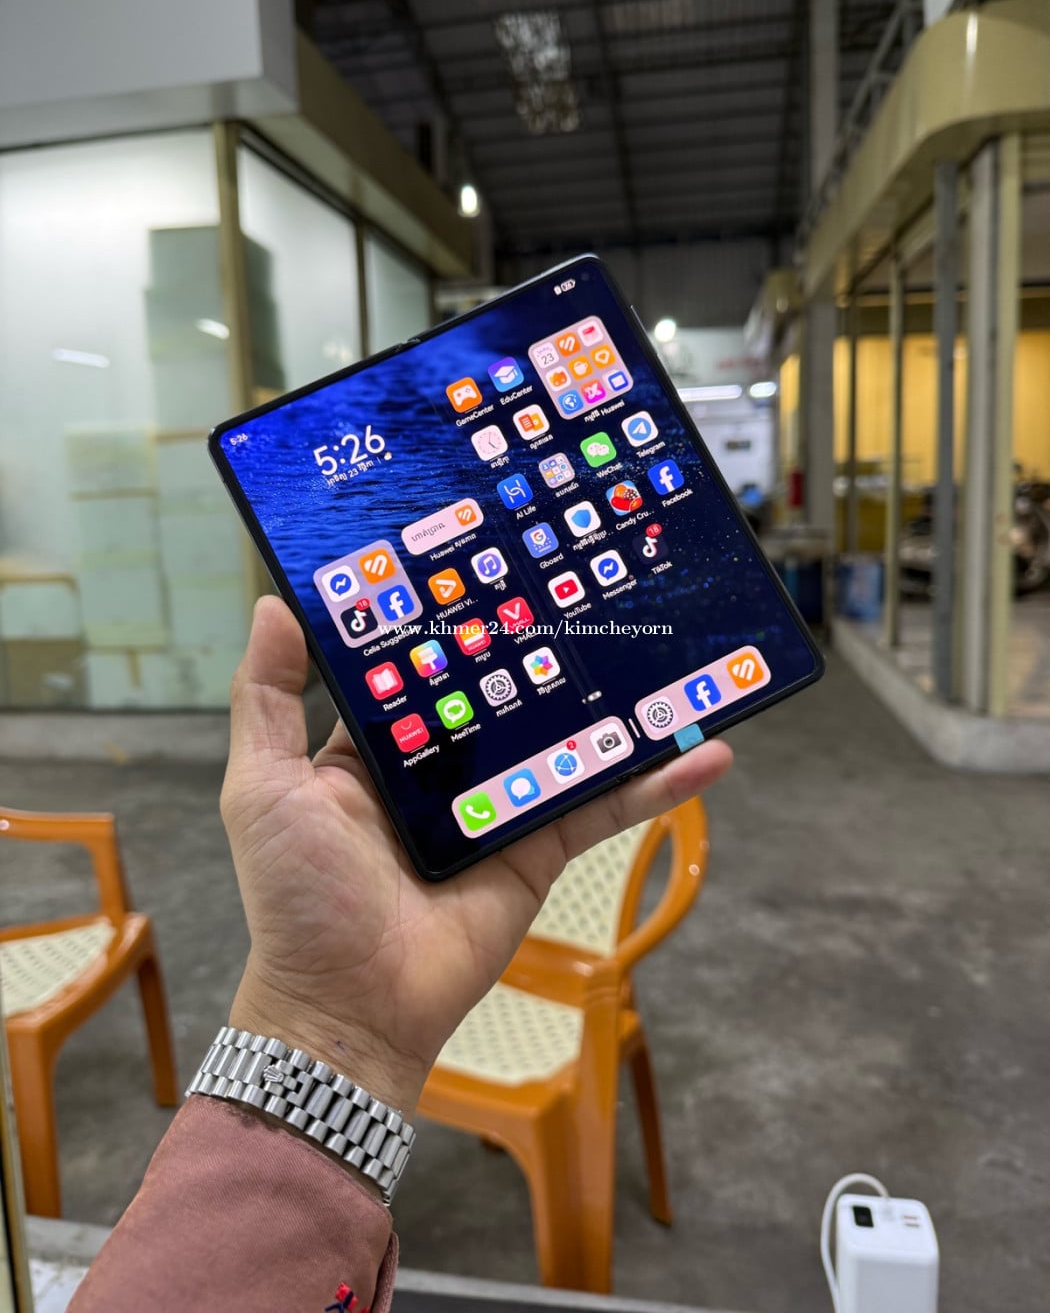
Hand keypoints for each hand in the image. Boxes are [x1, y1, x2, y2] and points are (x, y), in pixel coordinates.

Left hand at [222, 597, 732, 1118]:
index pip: (424, 668)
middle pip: (505, 693)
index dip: (451, 620)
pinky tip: (705, 753)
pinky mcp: (540, 848)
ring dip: (618, 705)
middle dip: (544, 646)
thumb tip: (274, 606)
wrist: (348, 1005)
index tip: (486, 559)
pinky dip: (656, 785)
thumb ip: (265, 697)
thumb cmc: (296, 895)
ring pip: (566, 740)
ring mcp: (499, 807)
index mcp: (379, 749)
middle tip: (589, 582)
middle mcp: (443, 771)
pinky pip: (603, 807)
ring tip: (666, 649)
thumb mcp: (263, 785)